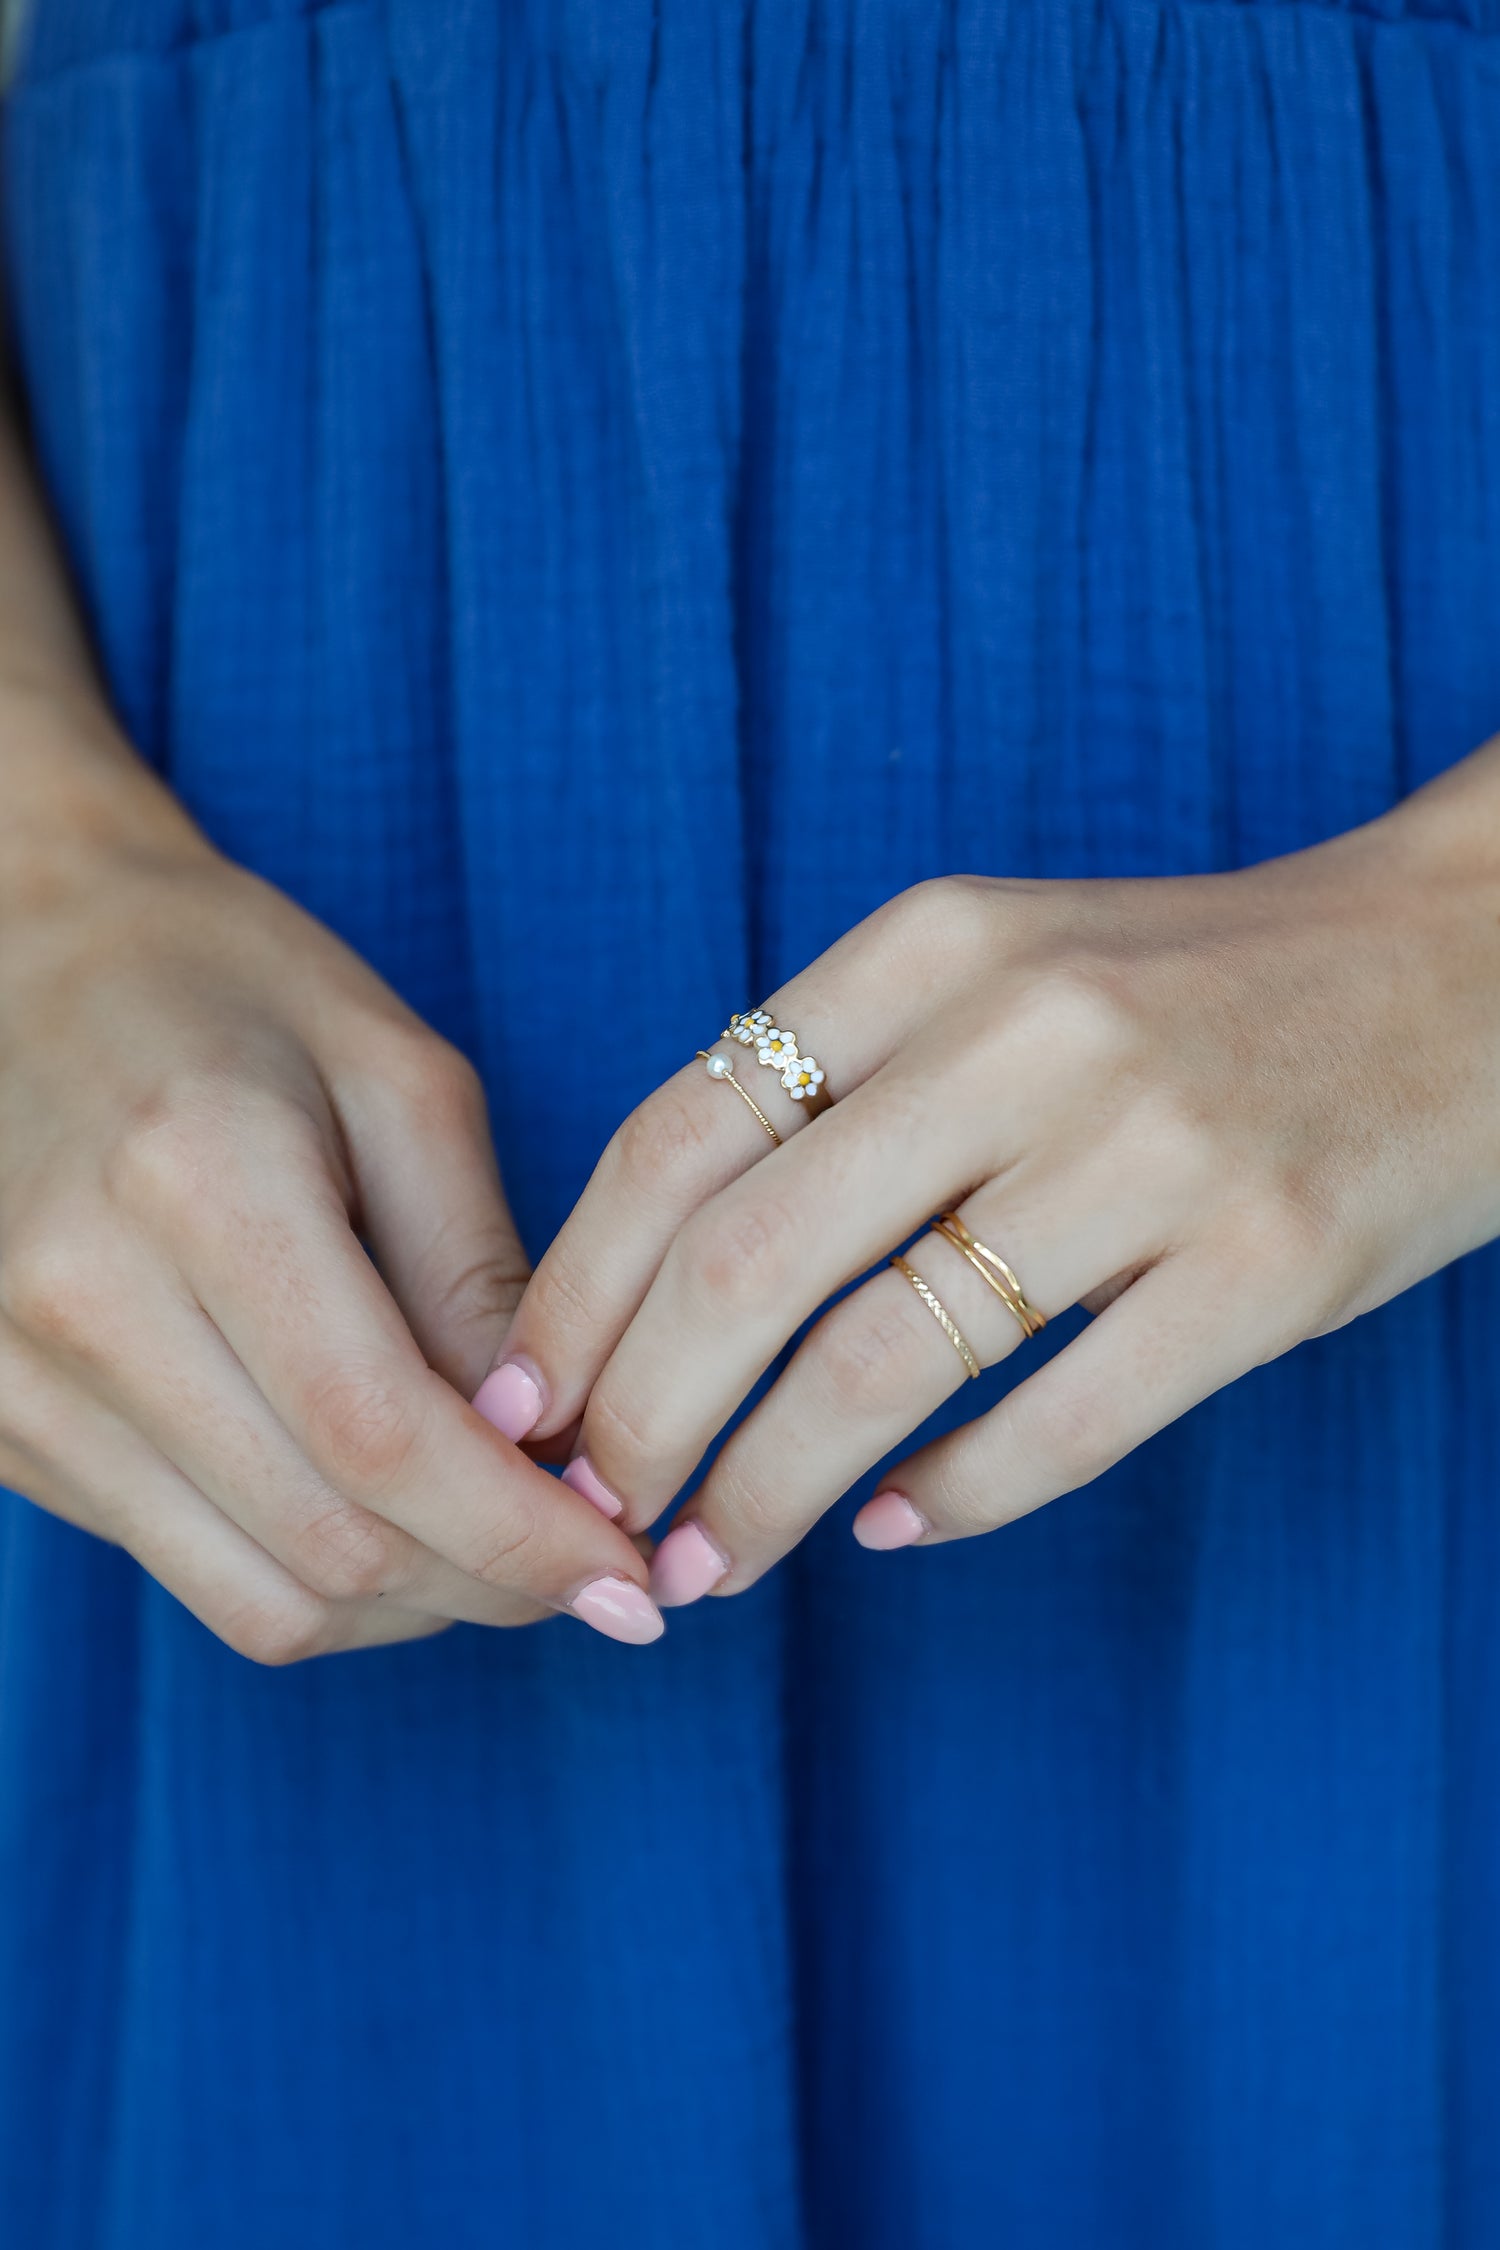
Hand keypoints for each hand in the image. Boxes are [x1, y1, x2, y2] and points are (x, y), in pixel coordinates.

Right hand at [0, 803, 662, 1657]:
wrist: (16, 960)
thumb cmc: (227, 986)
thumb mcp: (397, 1077)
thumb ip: (477, 1268)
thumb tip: (557, 1454)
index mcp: (196, 1182)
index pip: (381, 1435)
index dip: (523, 1534)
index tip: (632, 1577)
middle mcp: (80, 1302)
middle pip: (327, 1544)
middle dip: (491, 1586)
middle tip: (595, 1569)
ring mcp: (16, 1383)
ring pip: (258, 1598)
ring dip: (411, 1607)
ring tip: (499, 1544)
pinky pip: (189, 1570)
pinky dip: (315, 1577)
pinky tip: (390, 1512)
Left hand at [488, 743, 1499, 1603]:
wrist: (1467, 967)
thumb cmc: (1196, 989)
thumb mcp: (1005, 964)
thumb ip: (846, 1078)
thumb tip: (662, 1275)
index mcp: (936, 943)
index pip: (683, 1131)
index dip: (576, 1288)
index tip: (522, 1396)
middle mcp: (1031, 1032)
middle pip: (747, 1262)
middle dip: (634, 1419)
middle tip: (586, 1514)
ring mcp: (1156, 1149)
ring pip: (882, 1363)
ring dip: (761, 1491)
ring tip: (703, 1565)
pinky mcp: (1267, 1264)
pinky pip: (1059, 1426)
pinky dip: (950, 1501)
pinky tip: (895, 1530)